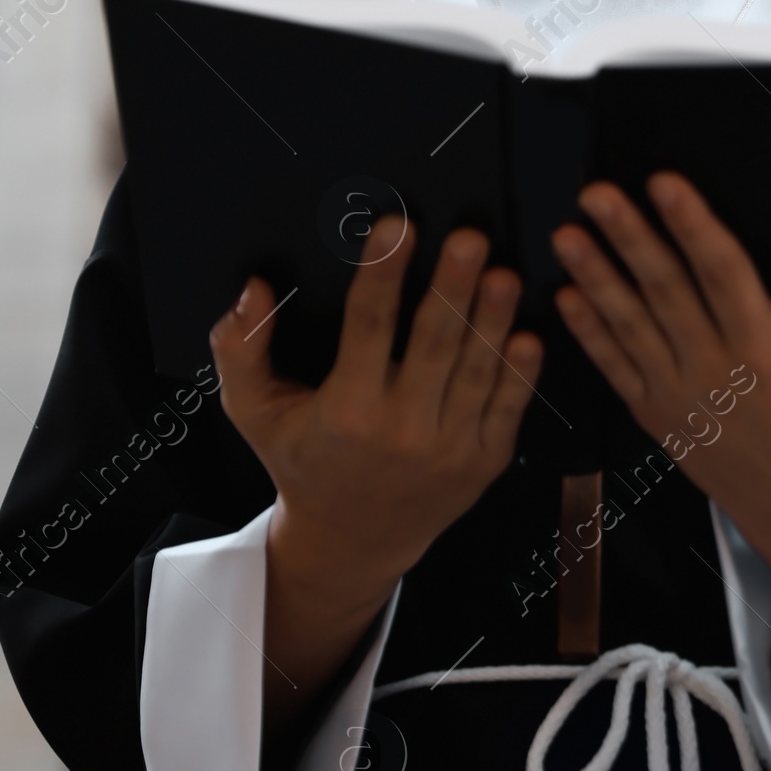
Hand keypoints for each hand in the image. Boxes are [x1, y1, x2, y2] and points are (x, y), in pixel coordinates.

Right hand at [211, 218, 542, 714]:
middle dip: (453, 287)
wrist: (352, 542)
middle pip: (433, 343)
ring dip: (494, 320)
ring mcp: (448, 448)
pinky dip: (521, 372)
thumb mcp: (254, 412)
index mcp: (346, 410)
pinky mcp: (483, 461)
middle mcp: (400, 430)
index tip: (397, 227)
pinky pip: (507, 408)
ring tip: (504, 274)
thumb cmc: (303, 463)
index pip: (367, 326)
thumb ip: (240, 349)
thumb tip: (253, 291)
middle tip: (470, 238)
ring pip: (477, 371)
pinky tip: (529, 333)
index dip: (383, 273)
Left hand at [552, 174, 770, 660]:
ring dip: (596, 276)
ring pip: (630, 323)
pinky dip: (589, 334)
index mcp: (766, 350)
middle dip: (629, 237)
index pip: (723, 273)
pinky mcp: (656, 414)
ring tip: (567, 235)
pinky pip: (616, 368)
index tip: (664, 184)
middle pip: (665, 289)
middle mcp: (714, 366)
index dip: (693, 225)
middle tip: (597, 193)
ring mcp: (678, 392)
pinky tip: (567, 298)